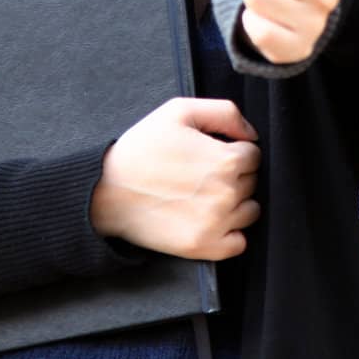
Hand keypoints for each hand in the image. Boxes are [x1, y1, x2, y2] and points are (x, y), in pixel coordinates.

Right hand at [90, 97, 260, 260]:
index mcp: (226, 160)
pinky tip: (209, 219)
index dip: (234, 151)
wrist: (105, 190)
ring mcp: (216, 223)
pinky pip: (239, 243)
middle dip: (234, 175)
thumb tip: (252, 134)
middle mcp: (227, 194)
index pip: (254, 155)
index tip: (211, 154)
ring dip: (236, 203)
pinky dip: (230, 233)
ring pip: (250, 211)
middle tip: (201, 174)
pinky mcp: (203, 247)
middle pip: (252, 182)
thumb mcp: (179, 111)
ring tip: (204, 196)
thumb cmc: (141, 148)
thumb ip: (224, 112)